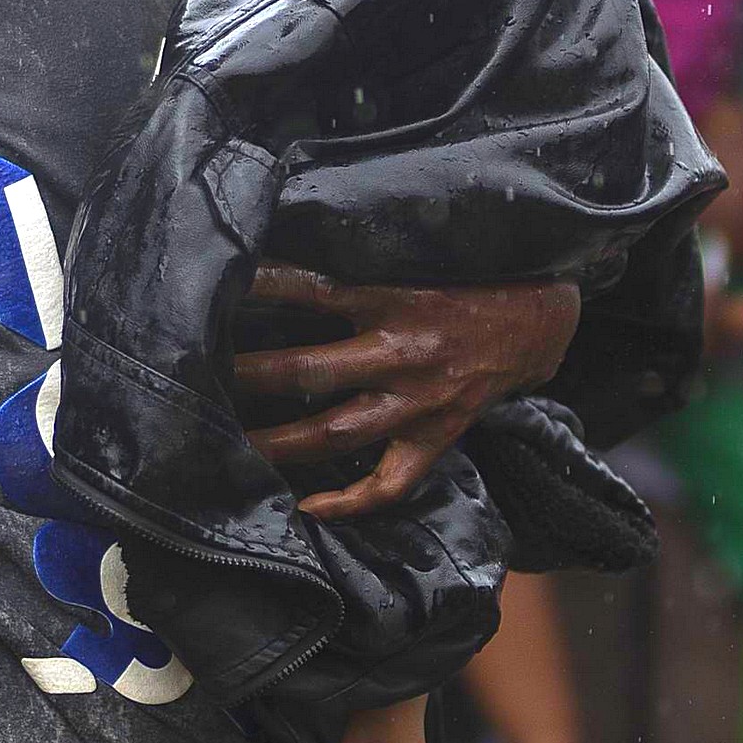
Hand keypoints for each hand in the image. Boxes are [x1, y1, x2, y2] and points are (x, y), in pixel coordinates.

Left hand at [232, 266, 579, 520]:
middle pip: (308, 372)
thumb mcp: (422, 253)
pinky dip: (351, 502)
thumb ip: (366, 256)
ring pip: (335, 433)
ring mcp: (418, 403)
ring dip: (280, 444)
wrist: (543, 318)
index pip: (314, 288)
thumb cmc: (477, 277)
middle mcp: (401, 354)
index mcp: (396, 299)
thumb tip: (299, 234)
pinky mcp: (436, 435)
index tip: (221, 285)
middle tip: (199, 379)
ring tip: (232, 449)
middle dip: (250, 376)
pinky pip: (390, 481)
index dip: (265, 286)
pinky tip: (310, 508)